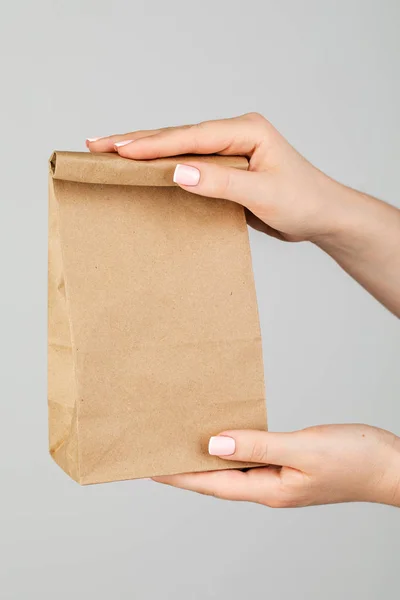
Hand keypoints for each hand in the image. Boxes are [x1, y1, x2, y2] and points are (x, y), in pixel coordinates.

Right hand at [87, 113, 399, 314]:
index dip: (153, 144)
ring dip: (147, 151)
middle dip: (138, 141)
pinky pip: (190, 164)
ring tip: (111, 151)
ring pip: (181, 148)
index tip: (120, 149)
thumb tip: (177, 171)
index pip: (191, 136)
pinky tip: (146, 169)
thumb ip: (221, 182)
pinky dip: (165, 166)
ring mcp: (230, 150)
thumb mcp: (262, 193)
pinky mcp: (227, 168)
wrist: (323, 216)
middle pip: (179, 136)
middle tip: (98, 144)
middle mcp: (235, 134)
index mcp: (246, 130)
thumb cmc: (303, 201)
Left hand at [152, 425, 399, 506]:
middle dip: (185, 469)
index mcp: (269, 489)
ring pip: (233, 468)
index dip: (178, 475)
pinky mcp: (290, 465)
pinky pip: (252, 457)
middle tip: (157, 453)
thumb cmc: (355, 460)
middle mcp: (270, 486)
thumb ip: (258, 446)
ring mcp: (280, 478)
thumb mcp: (303, 450)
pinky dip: (234, 447)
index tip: (149, 466)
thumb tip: (214, 445)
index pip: (211, 483)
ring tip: (182, 443)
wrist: (391, 465)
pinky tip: (227, 437)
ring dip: (207, 458)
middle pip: (217, 479)